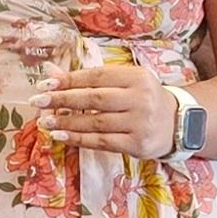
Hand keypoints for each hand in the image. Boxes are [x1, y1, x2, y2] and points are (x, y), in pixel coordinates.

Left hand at [40, 64, 178, 158]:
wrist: (178, 123)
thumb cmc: (143, 99)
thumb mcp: (123, 83)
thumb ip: (89, 78)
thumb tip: (50, 72)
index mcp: (137, 77)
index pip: (97, 77)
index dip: (69, 80)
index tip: (45, 84)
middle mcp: (140, 98)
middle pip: (94, 99)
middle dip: (63, 100)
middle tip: (38, 101)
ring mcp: (140, 123)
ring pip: (96, 122)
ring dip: (66, 122)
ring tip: (44, 122)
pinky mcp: (137, 144)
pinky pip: (102, 142)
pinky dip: (78, 139)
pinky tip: (60, 136)